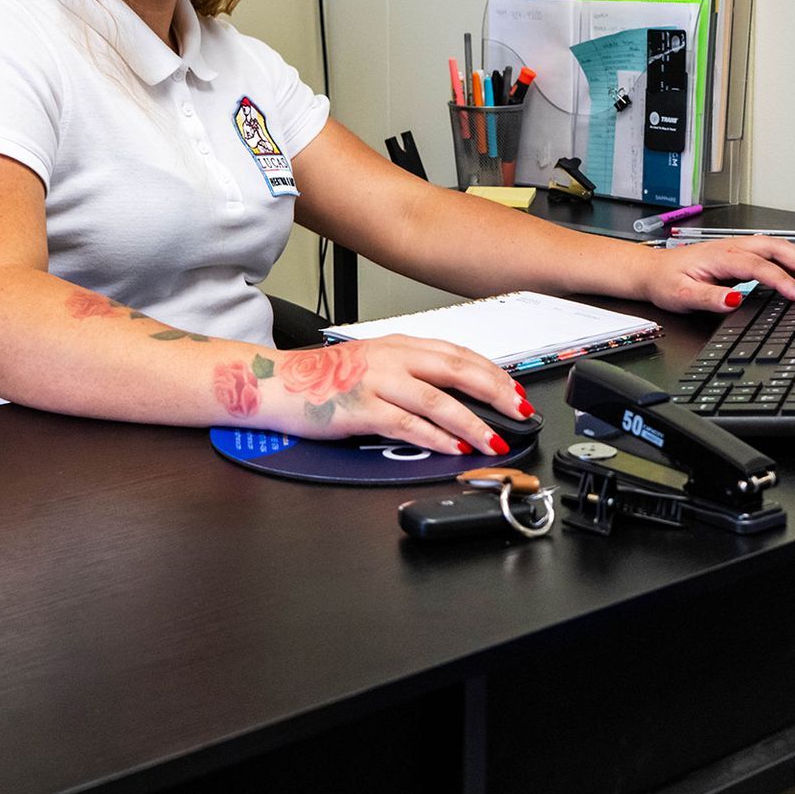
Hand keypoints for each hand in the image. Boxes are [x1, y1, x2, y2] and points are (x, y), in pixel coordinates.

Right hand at [250, 336, 530, 455]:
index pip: (458, 354)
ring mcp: (376, 382)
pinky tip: (452, 448)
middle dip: (495, 393)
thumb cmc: (322, 379)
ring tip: (493, 440)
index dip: (493, 373)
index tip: (516, 392)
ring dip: (471, 423)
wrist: (275, 383)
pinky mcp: (361, 409)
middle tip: (519, 412)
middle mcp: (392, 358)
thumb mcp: (372, 361)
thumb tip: (453, 391)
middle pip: (457, 371)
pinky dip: (434, 438)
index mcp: (398, 345)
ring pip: (438, 400)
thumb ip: (410, 370)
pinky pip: (406, 424)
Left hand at [636, 237, 794, 312]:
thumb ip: (708, 298)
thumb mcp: (681, 295)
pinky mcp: (740, 255)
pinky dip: (792, 261)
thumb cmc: (666, 282)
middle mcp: (732, 247)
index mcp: (720, 256)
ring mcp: (738, 248)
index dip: (783, 281)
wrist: (653, 270)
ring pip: (778, 247)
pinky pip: (773, 253)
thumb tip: (735, 300)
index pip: (759, 266)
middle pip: (777, 248)